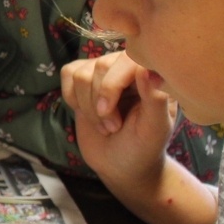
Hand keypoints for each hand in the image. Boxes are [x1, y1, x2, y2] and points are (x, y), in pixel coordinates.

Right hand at [61, 51, 174, 186]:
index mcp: (152, 74)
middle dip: (101, 103)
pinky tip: (87, 112)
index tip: (113, 119)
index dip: (113, 86)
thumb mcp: (155, 129)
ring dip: (88, 107)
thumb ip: (156, 98)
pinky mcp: (83, 77)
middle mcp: (128, 67)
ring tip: (104, 125)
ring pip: (81, 74)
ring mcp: (104, 71)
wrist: (120, 164)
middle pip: (100, 66)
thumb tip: (145, 69)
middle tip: (113, 127)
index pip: (127, 59)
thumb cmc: (143, 147)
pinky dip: (73, 99)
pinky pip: (68, 74)